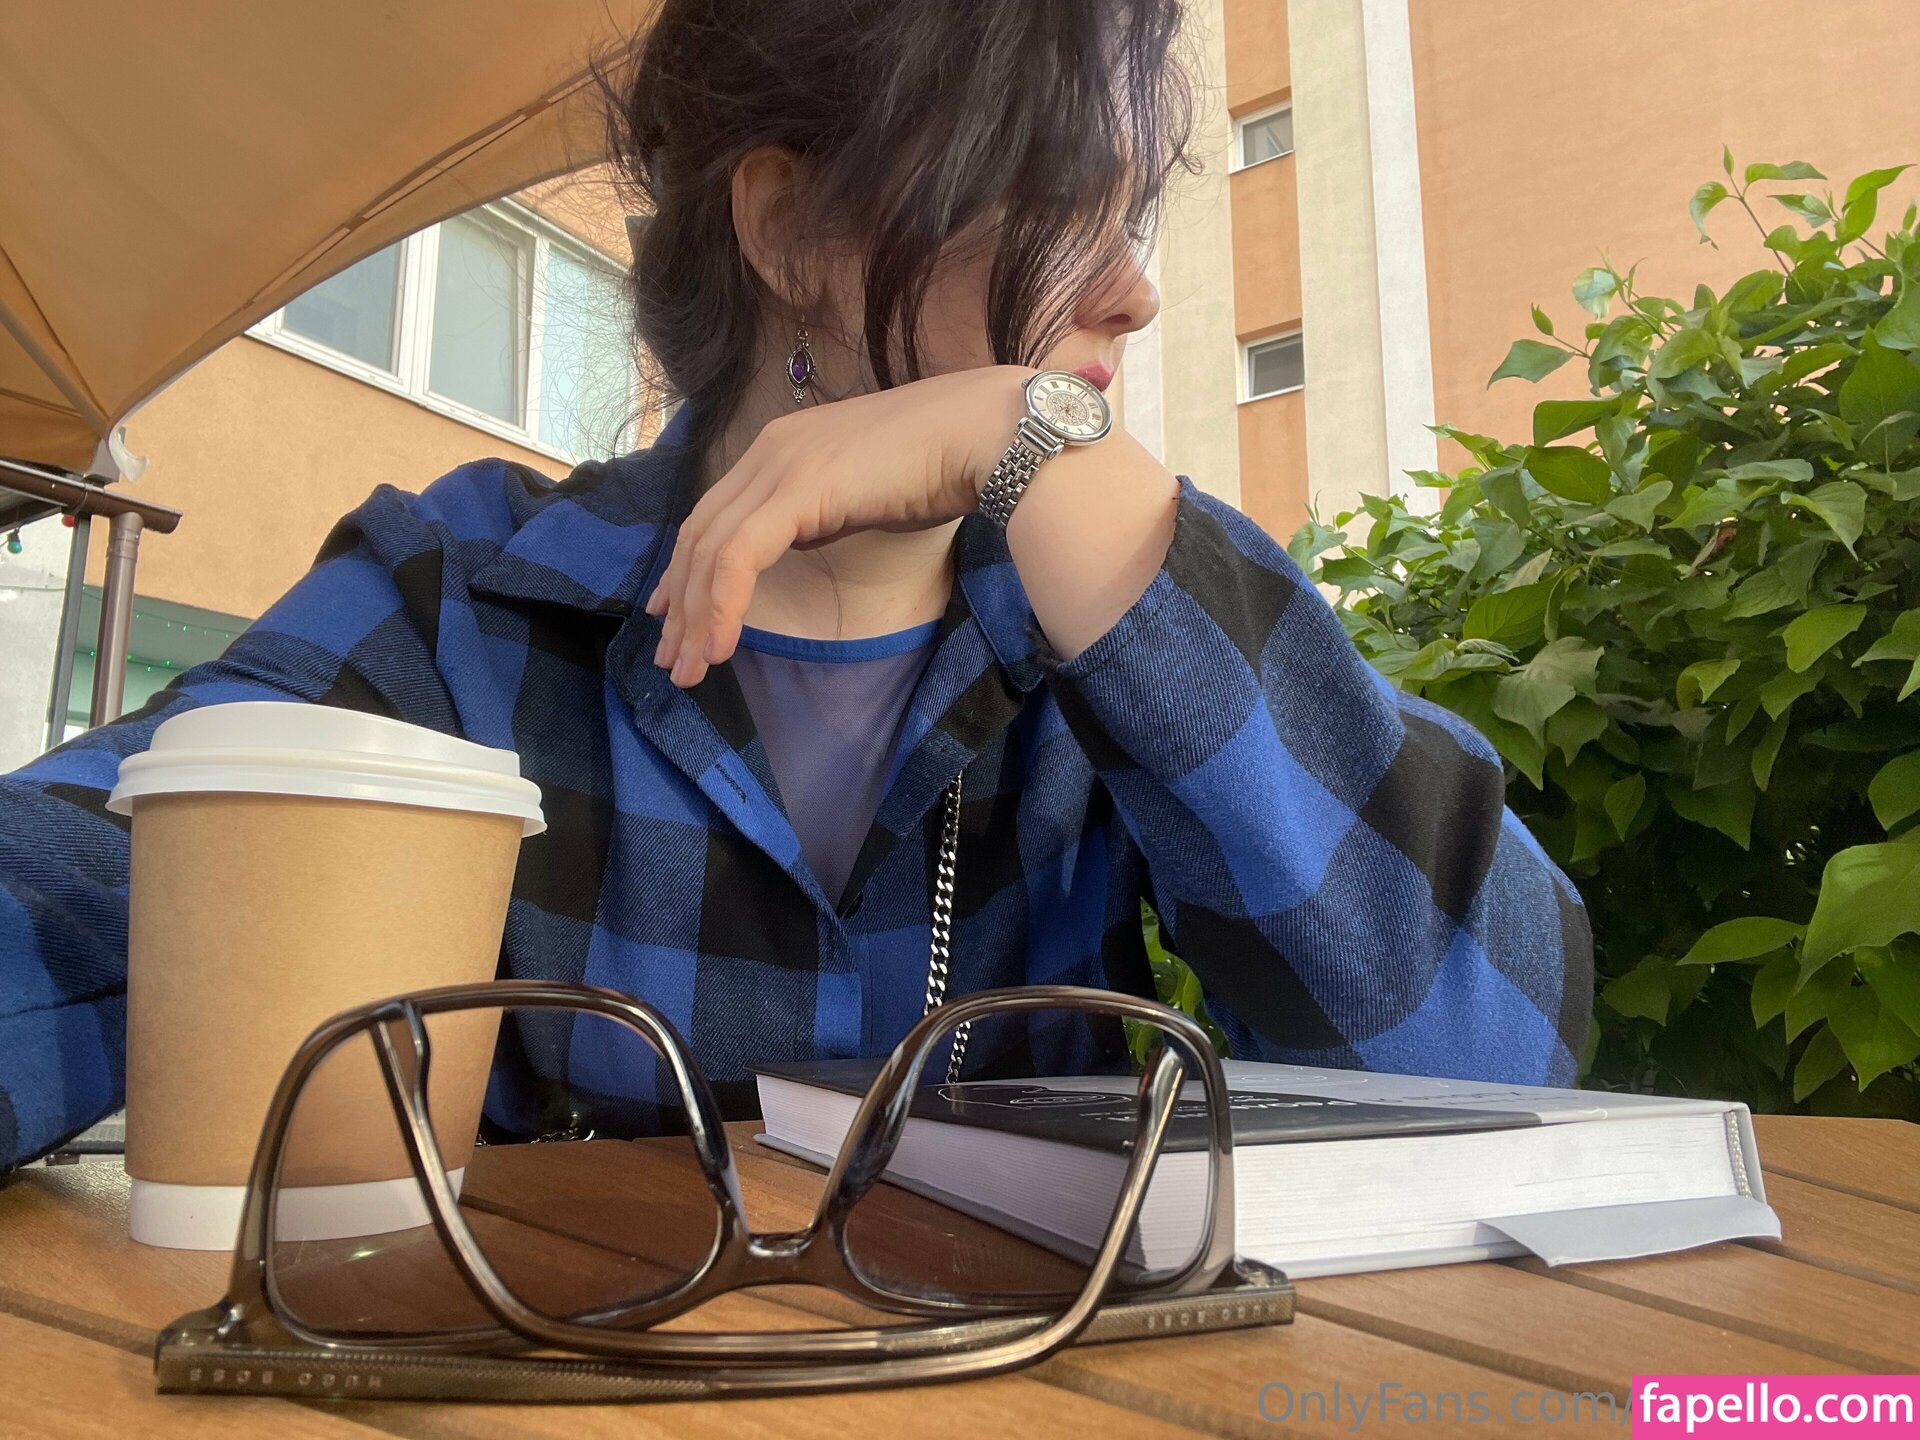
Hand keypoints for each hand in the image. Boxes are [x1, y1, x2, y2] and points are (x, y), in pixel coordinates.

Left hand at [647, 364, 1033, 686]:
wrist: (979, 434)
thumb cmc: (940, 465)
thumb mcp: (860, 494)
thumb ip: (821, 511)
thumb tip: (800, 539)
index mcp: (781, 448)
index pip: (714, 515)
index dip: (687, 570)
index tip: (675, 617)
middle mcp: (767, 451)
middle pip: (700, 535)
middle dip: (680, 603)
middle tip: (673, 660)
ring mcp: (777, 467)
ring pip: (709, 551)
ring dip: (695, 617)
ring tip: (689, 670)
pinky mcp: (793, 491)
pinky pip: (737, 558)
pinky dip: (722, 605)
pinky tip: (720, 646)